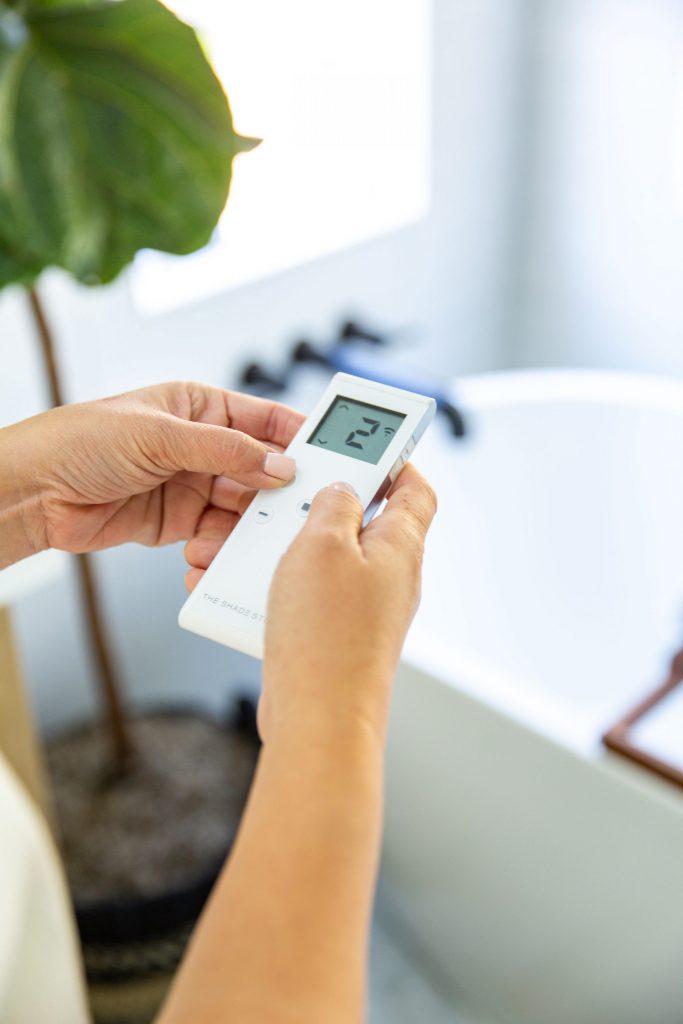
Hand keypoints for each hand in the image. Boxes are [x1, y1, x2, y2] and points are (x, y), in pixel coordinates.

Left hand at [1, 381, 303, 561]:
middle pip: (261, 469)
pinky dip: (218, 548)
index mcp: (201, 407)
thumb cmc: (81, 441)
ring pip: (242, 508)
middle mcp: (202, 446)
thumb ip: (226, 452)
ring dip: (245, 526)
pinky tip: (205, 553)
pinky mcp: (179, 522)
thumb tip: (280, 466)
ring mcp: (192, 485)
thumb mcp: (160, 435)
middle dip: (278, 492)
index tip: (332, 457)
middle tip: (298, 512)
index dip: (300, 437)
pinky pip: (216, 536)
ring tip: (243, 540)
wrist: (33, 493)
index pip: (265, 419)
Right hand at [261, 465, 436, 741]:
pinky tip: (249, 588)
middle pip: (364, 521)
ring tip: (253, 546)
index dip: (394, 461)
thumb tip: (341, 490)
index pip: (415, 489)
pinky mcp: (339, 637)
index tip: (364, 445)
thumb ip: (332, 505)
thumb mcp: (322, 546)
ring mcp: (367, 611)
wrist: (318, 720)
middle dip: (320, 504)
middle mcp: (391, 578)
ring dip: (290, 548)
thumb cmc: (327, 636)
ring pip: (329, 560)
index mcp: (400, 547)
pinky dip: (281, 585)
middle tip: (287, 494)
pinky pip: (311, 596)